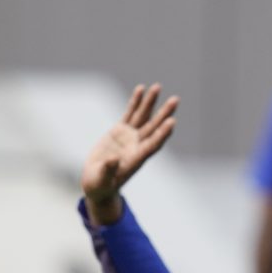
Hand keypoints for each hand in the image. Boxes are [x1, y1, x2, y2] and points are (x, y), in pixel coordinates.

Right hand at [80, 82, 179, 222]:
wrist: (96, 182)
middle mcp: (137, 146)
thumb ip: (108, 170)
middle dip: (164, 114)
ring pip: (143, 117)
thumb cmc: (100, 186)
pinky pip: (130, 113)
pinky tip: (141, 89)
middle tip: (175, 100)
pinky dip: (135, 102)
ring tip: (157, 87)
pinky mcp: (120, 131)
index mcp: (136, 159)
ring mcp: (130, 137)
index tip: (171, 122)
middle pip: (153, 127)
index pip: (152, 145)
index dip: (162, 134)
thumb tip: (113, 160)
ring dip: (150, 102)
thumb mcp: (102, 181)